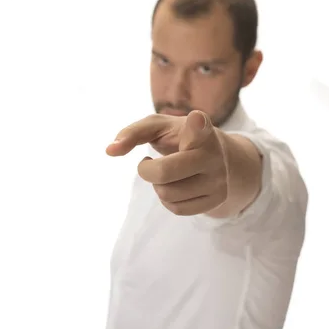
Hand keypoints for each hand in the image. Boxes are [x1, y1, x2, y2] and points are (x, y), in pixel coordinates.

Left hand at [106, 111, 228, 215]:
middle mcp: (214, 154)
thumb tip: (110, 150)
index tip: (196, 119)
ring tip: (166, 174)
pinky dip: (168, 200)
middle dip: (146, 171)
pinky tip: (174, 186)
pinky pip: (178, 209)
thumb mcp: (158, 127)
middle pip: (164, 173)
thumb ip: (132, 133)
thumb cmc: (179, 137)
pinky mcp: (217, 199)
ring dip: (158, 186)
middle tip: (148, 163)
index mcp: (200, 130)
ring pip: (169, 195)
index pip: (199, 128)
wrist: (217, 156)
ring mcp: (218, 179)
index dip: (196, 125)